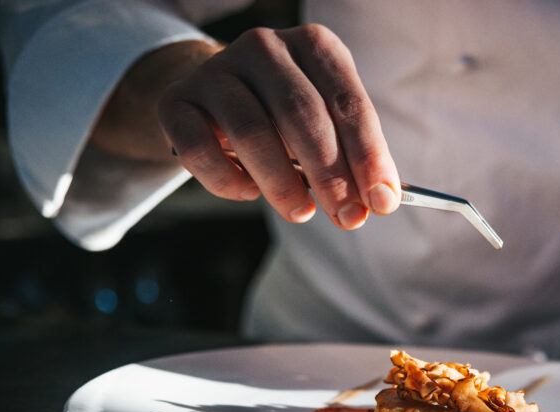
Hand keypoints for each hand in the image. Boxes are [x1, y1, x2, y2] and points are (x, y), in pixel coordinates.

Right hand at [155, 25, 399, 229]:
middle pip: (302, 114)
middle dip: (330, 174)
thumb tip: (378, 201)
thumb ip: (353, 159)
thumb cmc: (287, 119)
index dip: (368, 157)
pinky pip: (198, 147)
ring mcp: (216, 70)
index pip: (348, 103)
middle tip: (347, 217)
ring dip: (282, 183)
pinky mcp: (176, 100)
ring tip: (301, 212)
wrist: (217, 100)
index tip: (382, 202)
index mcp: (314, 46)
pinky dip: (227, 180)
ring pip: (250, 130)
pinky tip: (249, 192)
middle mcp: (264, 47)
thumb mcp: (329, 126)